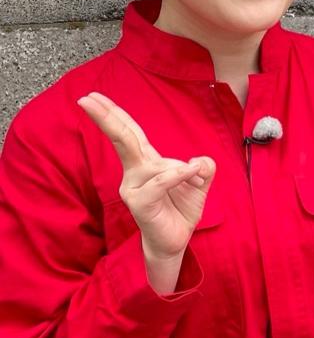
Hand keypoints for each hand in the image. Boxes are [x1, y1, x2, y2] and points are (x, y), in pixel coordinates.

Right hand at [78, 92, 215, 292]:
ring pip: (154, 164)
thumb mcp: (198, 184)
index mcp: (146, 163)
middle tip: (86, 98)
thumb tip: (202, 160)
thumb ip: (203, 168)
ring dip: (180, 168)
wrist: (177, 240)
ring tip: (195, 176)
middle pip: (122, 139)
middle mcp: (135, 173)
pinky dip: (176, 175)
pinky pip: (160, 182)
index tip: (93, 97)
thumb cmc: (181, 210)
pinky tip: (189, 172)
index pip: (129, 133)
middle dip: (106, 117)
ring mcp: (134, 188)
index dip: (114, 114)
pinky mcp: (140, 203)